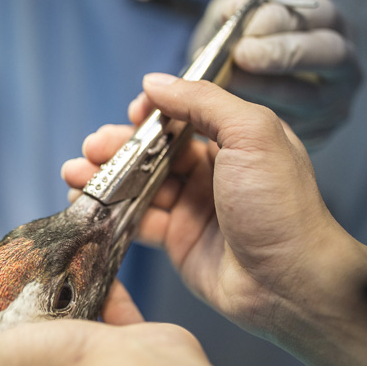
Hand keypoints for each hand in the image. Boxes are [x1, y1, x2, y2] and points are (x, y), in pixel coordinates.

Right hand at [63, 75, 354, 337]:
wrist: (290, 283)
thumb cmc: (281, 206)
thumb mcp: (252, 135)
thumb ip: (202, 101)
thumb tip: (155, 81)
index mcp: (235, 139)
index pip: (184, 114)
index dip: (153, 112)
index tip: (133, 114)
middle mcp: (213, 170)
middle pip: (153, 149)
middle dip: (118, 145)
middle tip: (92, 147)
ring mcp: (193, 206)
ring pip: (138, 183)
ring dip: (104, 175)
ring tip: (75, 173)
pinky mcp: (178, 240)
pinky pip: (136, 219)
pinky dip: (108, 210)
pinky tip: (84, 203)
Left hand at [187, 0, 360, 145]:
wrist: (238, 90)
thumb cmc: (240, 46)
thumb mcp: (235, 18)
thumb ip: (234, 9)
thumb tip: (236, 11)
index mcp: (331, 24)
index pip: (321, 14)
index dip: (282, 20)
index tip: (247, 28)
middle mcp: (344, 64)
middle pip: (331, 55)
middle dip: (282, 54)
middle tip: (242, 56)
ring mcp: (336, 102)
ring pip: (311, 98)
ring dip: (263, 90)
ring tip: (225, 82)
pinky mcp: (319, 133)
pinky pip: (295, 129)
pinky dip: (259, 119)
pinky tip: (228, 110)